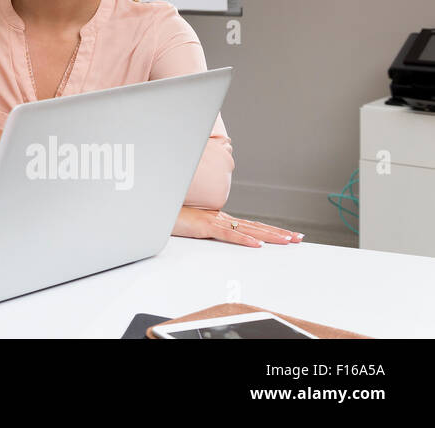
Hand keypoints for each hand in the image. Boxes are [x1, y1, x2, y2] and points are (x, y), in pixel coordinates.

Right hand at [171, 207, 304, 246]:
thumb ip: (208, 231)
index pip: (251, 225)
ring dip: (269, 235)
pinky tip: (257, 244)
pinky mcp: (205, 226)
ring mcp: (214, 221)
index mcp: (220, 219)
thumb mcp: (194, 226)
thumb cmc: (171, 217)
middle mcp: (221, 218)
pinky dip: (243, 238)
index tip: (288, 235)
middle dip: (279, 233)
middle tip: (298, 238)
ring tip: (287, 240)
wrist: (156, 208)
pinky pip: (227, 234)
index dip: (271, 230)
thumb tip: (219, 236)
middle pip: (256, 226)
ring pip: (248, 229)